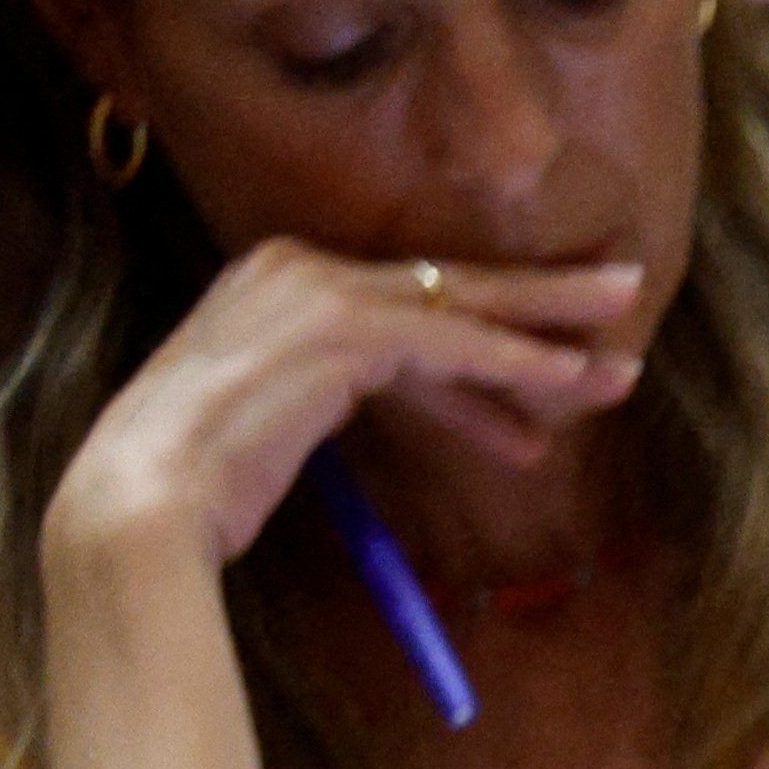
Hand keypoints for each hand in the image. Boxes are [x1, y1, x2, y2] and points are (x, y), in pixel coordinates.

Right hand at [41, 243, 644, 581]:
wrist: (146, 500)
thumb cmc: (205, 485)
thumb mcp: (287, 426)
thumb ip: (341, 401)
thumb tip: (408, 413)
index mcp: (273, 282)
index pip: (403, 308)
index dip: (486, 350)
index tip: (551, 382)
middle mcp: (291, 268)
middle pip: (443, 285)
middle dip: (539, 300)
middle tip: (621, 294)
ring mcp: (312, 290)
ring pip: (459, 307)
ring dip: (548, 336)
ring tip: (621, 363)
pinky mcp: (338, 327)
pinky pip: (449, 341)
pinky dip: (512, 360)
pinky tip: (567, 380)